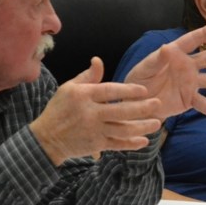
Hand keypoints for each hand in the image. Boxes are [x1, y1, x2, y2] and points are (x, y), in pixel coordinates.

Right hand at [30, 58, 162, 165]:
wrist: (46, 138)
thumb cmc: (59, 109)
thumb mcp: (69, 88)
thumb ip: (88, 76)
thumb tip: (98, 60)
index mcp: (83, 95)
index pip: (110, 90)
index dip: (128, 90)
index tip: (144, 90)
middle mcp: (90, 113)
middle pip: (121, 110)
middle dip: (142, 108)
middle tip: (158, 104)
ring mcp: (94, 130)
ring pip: (123, 129)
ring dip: (142, 127)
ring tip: (157, 123)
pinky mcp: (96, 144)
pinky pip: (118, 144)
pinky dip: (131, 143)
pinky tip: (145, 140)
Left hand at [124, 23, 205, 119]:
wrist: (139, 102)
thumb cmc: (140, 80)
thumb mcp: (144, 69)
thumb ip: (156, 60)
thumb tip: (167, 48)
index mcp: (176, 54)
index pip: (191, 41)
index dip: (204, 34)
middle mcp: (187, 66)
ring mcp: (190, 83)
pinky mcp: (189, 99)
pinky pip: (199, 102)